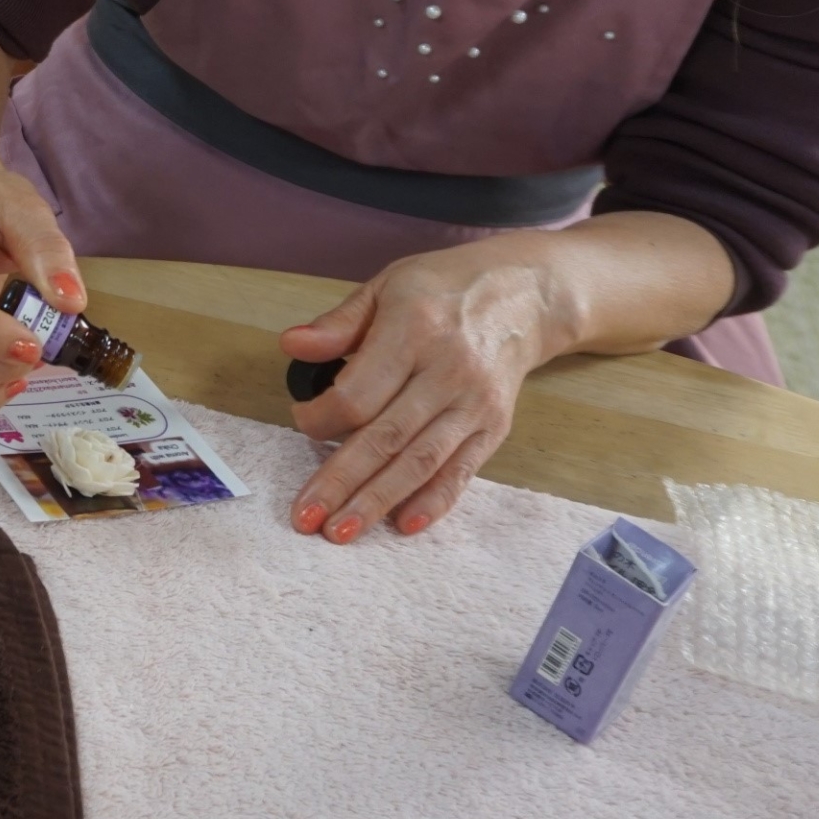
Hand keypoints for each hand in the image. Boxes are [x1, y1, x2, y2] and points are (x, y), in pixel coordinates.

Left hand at [279, 240, 571, 542]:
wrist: (527, 294)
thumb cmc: (445, 287)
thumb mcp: (387, 286)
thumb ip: (340, 323)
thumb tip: (292, 346)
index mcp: (414, 330)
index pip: (359, 392)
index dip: (321, 417)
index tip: (302, 421)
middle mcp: (448, 371)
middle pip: (386, 437)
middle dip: (341, 481)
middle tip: (306, 518)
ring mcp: (475, 403)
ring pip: (420, 462)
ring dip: (378, 501)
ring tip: (341, 533)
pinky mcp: (495, 426)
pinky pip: (461, 470)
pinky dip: (434, 501)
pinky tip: (403, 525)